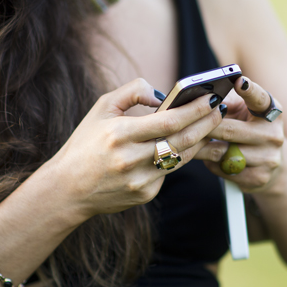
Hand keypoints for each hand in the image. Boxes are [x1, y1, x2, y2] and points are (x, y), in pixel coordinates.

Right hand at [49, 78, 224, 218]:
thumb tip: (163, 95)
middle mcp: (130, 159)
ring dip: (199, 140)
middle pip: (182, 140)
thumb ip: (132, 91)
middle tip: (219, 110)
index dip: (194, 110)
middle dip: (206, 123)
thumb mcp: (101, 108)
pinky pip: (169, 173)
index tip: (211, 98)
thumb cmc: (85, 143)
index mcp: (119, 134)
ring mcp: (139, 181)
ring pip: (181, 158)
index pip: (168, 121)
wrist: (67, 189)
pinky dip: (177, 158)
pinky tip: (183, 146)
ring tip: (209, 125)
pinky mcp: (145, 195)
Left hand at [194, 76, 283, 192]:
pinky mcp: (259, 178)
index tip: (238, 80)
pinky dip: (210, 163)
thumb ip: (228, 101)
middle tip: (183, 123)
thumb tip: (202, 96)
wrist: (271, 163)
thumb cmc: (249, 128)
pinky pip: (224, 170)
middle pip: (230, 130)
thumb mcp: (244, 111)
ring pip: (223, 153)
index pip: (260, 98)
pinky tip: (206, 158)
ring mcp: (268, 158)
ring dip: (202, 147)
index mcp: (272, 112)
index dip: (250, 89)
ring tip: (187, 141)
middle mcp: (274, 134)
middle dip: (204, 126)